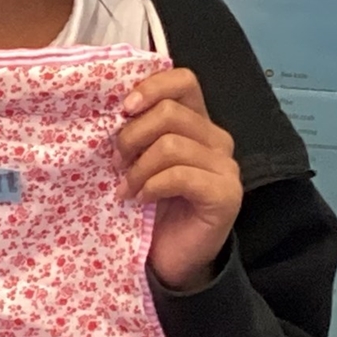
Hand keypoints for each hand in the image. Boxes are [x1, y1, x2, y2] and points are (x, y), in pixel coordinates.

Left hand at [114, 67, 241, 291]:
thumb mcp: (138, 157)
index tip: (123, 109)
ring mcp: (226, 167)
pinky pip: (180, 175)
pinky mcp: (226, 194)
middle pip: (169, 112)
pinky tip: (141, 199)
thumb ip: (136, 128)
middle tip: (116, 162)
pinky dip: (151, 186)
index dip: (151, 87)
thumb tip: (110, 104)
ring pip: (171, 144)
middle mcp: (216, 139)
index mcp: (196, 121)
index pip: (183, 80)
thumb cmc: (150, 202)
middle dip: (132, 135)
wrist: (168, 256)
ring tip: (126, 186)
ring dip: (138, 167)